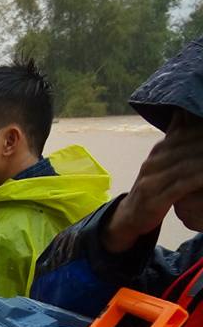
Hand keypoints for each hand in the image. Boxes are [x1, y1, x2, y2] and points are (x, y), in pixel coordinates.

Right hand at [103, 112, 202, 252]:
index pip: (183, 135)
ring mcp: (152, 182)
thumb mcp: (161, 160)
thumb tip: (181, 111)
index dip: (201, 132)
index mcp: (157, 152)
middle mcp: (153, 164)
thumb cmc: (152, 186)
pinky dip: (198, 180)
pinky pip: (181, 187)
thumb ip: (173, 137)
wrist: (130, 215)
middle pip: (185, 149)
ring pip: (184, 167)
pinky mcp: (155, 200)